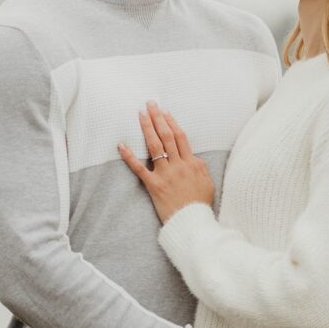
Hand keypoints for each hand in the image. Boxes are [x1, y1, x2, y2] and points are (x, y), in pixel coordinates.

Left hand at [118, 102, 214, 222]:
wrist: (192, 223)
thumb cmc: (200, 204)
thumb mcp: (207, 181)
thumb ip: (199, 166)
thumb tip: (192, 157)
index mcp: (192, 163)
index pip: (180, 137)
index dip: (172, 122)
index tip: (165, 111)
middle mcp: (178, 165)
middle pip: (167, 136)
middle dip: (158, 118)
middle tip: (151, 104)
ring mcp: (165, 174)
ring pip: (155, 146)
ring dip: (147, 128)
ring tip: (141, 114)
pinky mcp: (154, 185)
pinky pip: (139, 168)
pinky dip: (129, 156)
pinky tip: (121, 144)